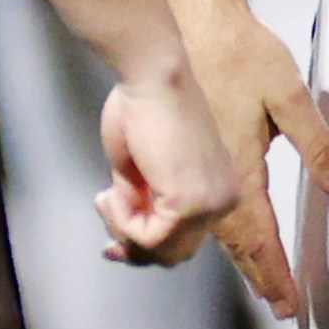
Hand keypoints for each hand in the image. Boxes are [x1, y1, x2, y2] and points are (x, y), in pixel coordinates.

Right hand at [93, 64, 238, 266]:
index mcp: (218, 188)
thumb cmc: (145, 103)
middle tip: (106, 227)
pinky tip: (113, 194)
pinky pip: (149, 236)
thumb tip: (126, 232)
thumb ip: (140, 203)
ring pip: (160, 249)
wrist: (152, 76)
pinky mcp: (189, 203)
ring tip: (108, 196)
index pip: (183, 239)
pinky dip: (122, 221)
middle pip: (174, 252)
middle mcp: (223, 200)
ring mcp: (210, 204)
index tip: (115, 242)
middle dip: (132, 243)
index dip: (143, 243)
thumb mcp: (139, 168)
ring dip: (124, 226)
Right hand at [177, 0, 328, 316]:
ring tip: (250, 275)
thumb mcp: (289, 95)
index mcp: (240, 165)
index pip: (261, 235)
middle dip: (257, 273)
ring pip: (214, 223)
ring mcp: (197, 158)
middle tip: (273, 302)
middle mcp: (214, 171)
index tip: (286, 303)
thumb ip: (317, 144)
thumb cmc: (236, 48)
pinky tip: (214, 226)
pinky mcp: (189, 144)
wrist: (188, 14)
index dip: (275, 272)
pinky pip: (200, 200)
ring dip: (236, 254)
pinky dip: (211, 226)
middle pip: (235, 239)